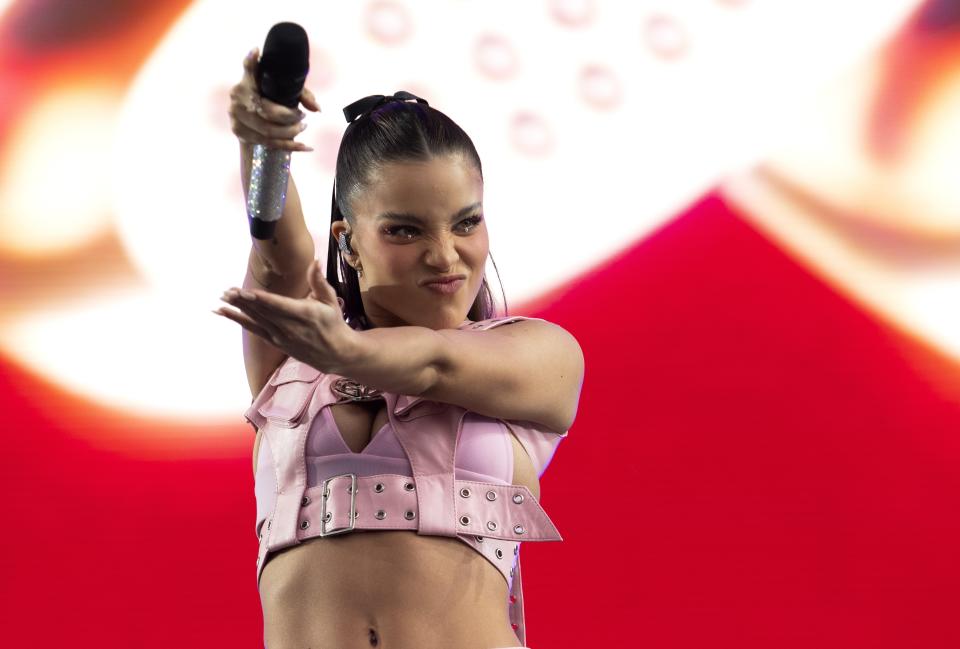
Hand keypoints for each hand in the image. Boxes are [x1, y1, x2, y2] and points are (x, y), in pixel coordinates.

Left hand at [213, 259, 359, 374]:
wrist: (336, 354)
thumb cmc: (333, 323)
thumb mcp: (330, 301)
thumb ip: (319, 281)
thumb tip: (315, 261)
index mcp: (304, 314)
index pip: (278, 306)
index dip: (260, 299)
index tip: (244, 292)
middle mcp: (289, 328)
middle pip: (262, 312)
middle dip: (243, 302)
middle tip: (227, 292)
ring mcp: (280, 337)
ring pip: (255, 320)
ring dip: (237, 310)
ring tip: (222, 300)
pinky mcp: (275, 342)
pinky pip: (253, 329)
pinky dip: (238, 320)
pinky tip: (223, 312)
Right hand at [227, 46, 321, 151]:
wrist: (249, 122)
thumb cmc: (269, 101)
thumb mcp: (283, 93)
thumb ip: (301, 95)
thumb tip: (317, 109)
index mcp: (246, 82)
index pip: (248, 69)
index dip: (251, 61)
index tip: (256, 51)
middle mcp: (237, 98)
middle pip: (265, 110)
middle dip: (288, 117)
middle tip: (302, 117)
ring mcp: (236, 117)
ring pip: (267, 130)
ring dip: (290, 132)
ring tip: (302, 128)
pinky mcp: (239, 133)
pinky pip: (267, 143)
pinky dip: (289, 146)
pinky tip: (305, 147)